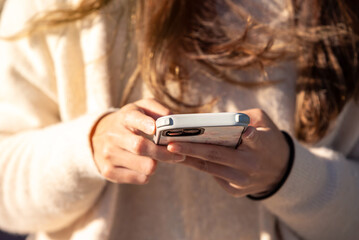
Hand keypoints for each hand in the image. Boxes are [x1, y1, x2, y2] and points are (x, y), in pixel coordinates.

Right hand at [91, 99, 184, 184]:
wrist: (98, 138)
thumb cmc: (129, 122)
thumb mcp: (141, 108)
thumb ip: (158, 109)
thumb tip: (172, 119)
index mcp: (124, 117)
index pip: (133, 118)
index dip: (145, 123)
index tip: (155, 129)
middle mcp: (113, 135)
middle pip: (141, 147)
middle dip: (164, 153)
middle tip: (178, 155)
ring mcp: (109, 154)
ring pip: (144, 166)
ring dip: (156, 164)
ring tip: (157, 159)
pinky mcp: (108, 171)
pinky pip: (140, 178)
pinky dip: (147, 174)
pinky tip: (144, 166)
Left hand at [167, 109, 289, 196]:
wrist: (280, 171)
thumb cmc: (268, 140)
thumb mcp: (264, 123)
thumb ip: (245, 117)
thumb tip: (215, 118)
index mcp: (262, 145)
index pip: (256, 139)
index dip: (250, 136)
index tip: (244, 132)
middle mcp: (251, 165)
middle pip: (218, 155)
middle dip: (192, 149)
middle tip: (171, 144)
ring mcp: (242, 181)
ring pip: (210, 168)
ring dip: (188, 158)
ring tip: (169, 149)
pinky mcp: (234, 190)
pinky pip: (213, 175)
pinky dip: (197, 165)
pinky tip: (182, 157)